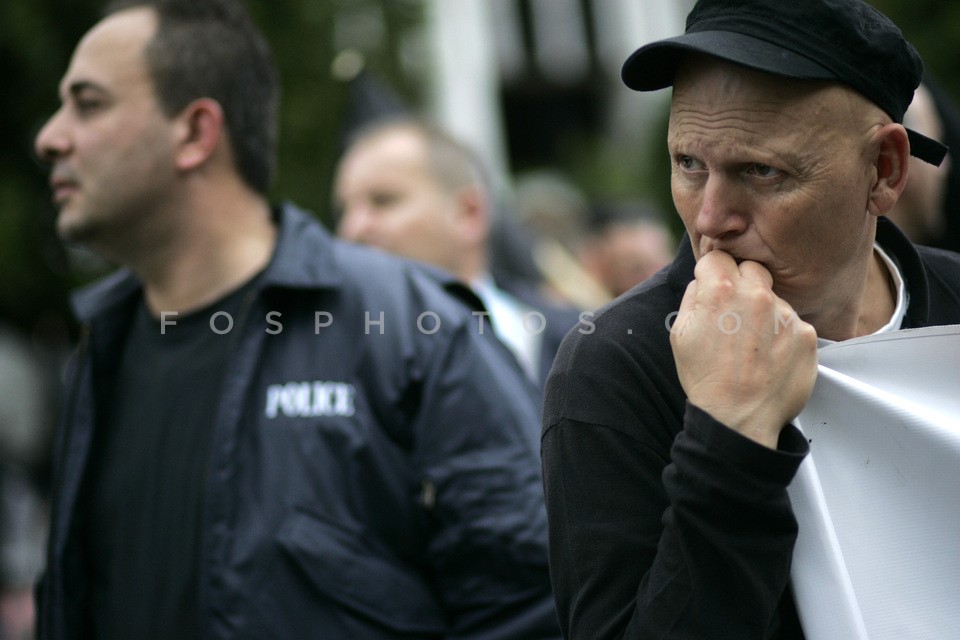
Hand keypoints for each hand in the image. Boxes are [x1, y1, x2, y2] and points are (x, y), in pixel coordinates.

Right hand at [670, 251, 817, 447]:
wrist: (738, 420)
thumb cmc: (704, 378)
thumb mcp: (680, 333)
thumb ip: (693, 296)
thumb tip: (704, 279)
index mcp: (720, 291)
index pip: (719, 257)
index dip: (713, 273)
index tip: (713, 288)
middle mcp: (757, 295)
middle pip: (751, 269)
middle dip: (741, 284)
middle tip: (733, 315)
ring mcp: (785, 315)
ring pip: (774, 297)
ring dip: (763, 312)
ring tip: (752, 346)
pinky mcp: (806, 335)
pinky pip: (792, 323)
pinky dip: (782, 336)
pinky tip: (770, 357)